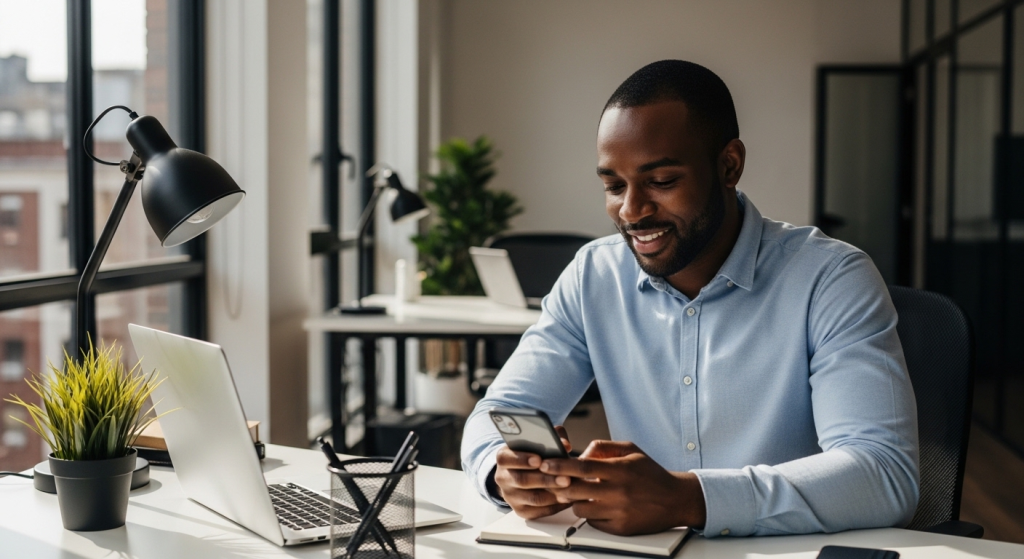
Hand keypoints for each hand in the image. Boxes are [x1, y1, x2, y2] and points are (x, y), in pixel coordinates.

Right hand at [493, 426, 573, 518]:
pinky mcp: (521, 510)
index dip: (522, 459)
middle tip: (565, 478)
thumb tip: (565, 445)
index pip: (506, 458)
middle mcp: (503, 478)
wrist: (520, 474)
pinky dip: (554, 506)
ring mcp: (511, 496)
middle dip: (546, 479)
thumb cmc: (533, 455)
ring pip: (532, 498)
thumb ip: (551, 437)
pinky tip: (567, 499)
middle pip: (522, 480)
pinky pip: (538, 511)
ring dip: (553, 494)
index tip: (539, 460)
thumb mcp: (538, 442)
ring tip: (570, 489)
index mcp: (504, 458)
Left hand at [541, 440, 705, 535]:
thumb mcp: (631, 450)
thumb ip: (603, 447)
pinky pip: (593, 523)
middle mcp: (618, 492)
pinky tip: (598, 507)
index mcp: (619, 470)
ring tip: (582, 495)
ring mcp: (619, 512)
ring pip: (580, 509)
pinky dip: (591, 515)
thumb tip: (581, 454)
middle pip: (576, 490)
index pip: (582, 467)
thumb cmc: (650, 473)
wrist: (676, 499)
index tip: (545, 464)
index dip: (560, 465)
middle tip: (555, 481)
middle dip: (560, 485)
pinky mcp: (620, 528)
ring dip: (576, 501)